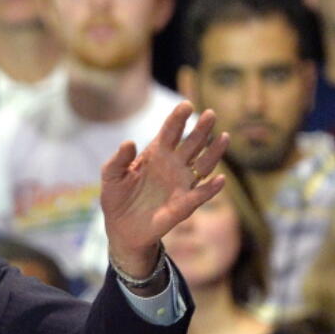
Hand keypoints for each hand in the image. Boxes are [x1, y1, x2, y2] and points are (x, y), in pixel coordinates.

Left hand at [100, 101, 228, 277]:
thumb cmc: (117, 197)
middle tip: (209, 114)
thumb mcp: (111, 177)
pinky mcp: (185, 204)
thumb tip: (129, 143)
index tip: (186, 105)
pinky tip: (219, 180)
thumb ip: (117, 160)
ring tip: (223, 137)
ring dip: (214, 152)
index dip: (178, 118)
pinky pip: (201, 194)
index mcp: (156, 154)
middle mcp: (174, 165)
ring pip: (204, 164)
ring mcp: (182, 183)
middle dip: (201, 129)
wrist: (121, 227)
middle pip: (192, 143)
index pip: (170, 132)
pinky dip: (211, 188)